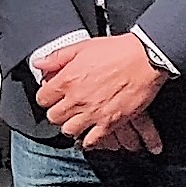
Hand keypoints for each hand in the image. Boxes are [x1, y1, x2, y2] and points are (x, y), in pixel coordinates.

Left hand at [34, 34, 168, 152]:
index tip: (53, 95)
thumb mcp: (83, 46)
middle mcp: (77, 99)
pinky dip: (88, 139)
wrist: (146, 58)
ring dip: (71, 126)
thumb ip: (58, 57)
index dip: (47, 97)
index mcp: (67, 80)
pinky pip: (91, 140)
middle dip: (57, 112)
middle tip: (65, 107)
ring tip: (77, 119)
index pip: (42, 98)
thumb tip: (39, 63)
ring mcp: (93, 113)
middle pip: (54, 117)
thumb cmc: (118, 50)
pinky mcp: (110, 122)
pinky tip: (90, 133)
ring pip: (69, 131)